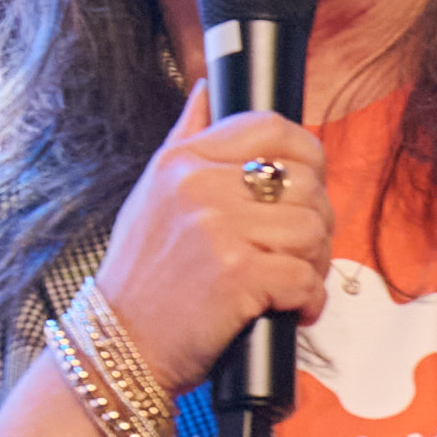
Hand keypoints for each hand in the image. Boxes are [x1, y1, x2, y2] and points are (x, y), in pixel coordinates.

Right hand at [96, 86, 331, 381]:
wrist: (120, 345)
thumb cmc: (145, 276)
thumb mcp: (152, 193)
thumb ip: (186, 138)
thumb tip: (207, 90)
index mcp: (184, 161)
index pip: (272, 128)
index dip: (308, 156)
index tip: (307, 188)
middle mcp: (199, 186)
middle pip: (306, 182)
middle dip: (316, 223)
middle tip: (296, 252)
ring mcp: (219, 229)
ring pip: (314, 230)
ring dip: (315, 265)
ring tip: (288, 284)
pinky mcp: (238, 275)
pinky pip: (307, 278)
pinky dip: (308, 302)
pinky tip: (288, 310)